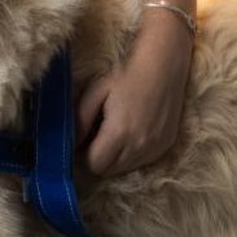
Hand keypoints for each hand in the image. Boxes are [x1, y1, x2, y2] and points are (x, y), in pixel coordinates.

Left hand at [76, 12, 193, 175]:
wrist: (163, 65)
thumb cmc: (125, 75)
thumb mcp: (95, 93)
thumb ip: (80, 120)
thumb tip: (70, 143)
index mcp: (119, 133)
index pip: (93, 164)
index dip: (82, 155)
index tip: (80, 141)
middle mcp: (139, 146)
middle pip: (108, 170)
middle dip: (96, 159)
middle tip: (93, 137)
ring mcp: (156, 148)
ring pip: (125, 169)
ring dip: (114, 159)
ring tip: (111, 134)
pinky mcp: (166, 146)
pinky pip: (142, 162)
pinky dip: (131, 155)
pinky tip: (129, 134)